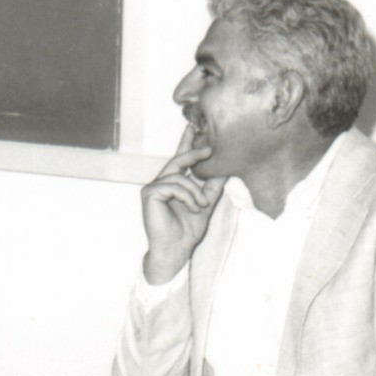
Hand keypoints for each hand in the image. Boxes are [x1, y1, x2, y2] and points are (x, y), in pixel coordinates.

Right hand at [140, 126, 225, 283]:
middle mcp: (161, 183)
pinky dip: (187, 196)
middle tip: (210, 149)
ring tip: (201, 206)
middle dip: (194, 152)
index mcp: (173, 184)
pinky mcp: (149, 194)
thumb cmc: (187, 230)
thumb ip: (212, 186)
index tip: (192, 127)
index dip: (185, 143)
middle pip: (178, 160)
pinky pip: (173, 185)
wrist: (177, 248)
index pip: (179, 159)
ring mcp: (153, 188)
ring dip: (195, 191)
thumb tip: (226, 169)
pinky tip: (192, 207)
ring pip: (179, 176)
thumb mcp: (205, 203)